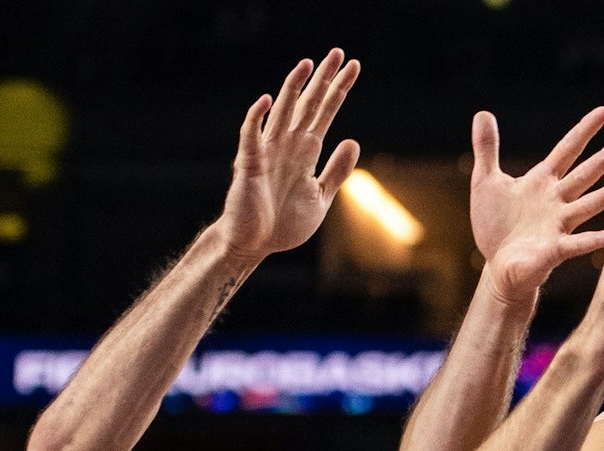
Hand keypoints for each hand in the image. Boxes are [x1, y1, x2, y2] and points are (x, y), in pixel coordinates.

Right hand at [216, 49, 362, 265]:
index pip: (325, 113)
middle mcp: (288, 145)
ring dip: (294, 88)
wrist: (255, 245)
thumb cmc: (283, 223)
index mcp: (305, 152)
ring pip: (283, 112)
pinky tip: (269, 100)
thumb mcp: (321, 197)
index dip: (338, 90)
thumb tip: (353, 142)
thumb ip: (337, 171)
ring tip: (308, 64)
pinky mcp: (249, 164)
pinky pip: (252, 136)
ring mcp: (268, 152)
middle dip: (323, 80)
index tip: (354, 68)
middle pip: (308, 105)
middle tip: (338, 53)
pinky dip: (258, 118)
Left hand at [472, 108, 603, 304]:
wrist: (497, 267)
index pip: (567, 150)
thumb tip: (483, 112)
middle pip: (584, 175)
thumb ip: (487, 149)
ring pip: (588, 205)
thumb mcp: (485, 182)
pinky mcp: (554, 250)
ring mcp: (558, 225)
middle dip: (603, 159)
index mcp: (542, 182)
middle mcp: (556, 201)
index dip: (584, 131)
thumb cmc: (495, 226)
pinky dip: (598, 238)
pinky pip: (579, 243)